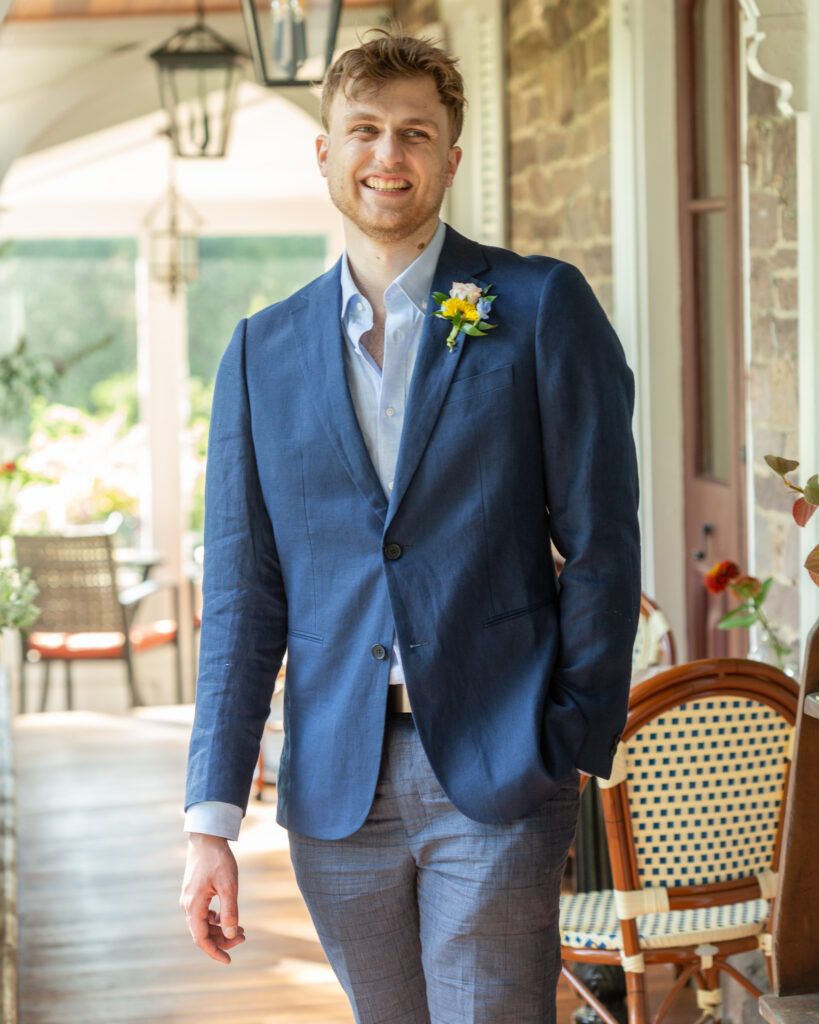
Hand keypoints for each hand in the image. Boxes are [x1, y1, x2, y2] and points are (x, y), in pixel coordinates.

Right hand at [180, 833, 245, 963]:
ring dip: (220, 929)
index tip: (229, 960)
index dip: (215, 952)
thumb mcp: (229, 886)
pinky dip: (215, 919)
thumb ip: (229, 911)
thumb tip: (231, 934)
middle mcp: (188, 905)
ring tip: (241, 928)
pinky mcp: (193, 892)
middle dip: (222, 939)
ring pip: (202, 924)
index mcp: (194, 906)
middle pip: (202, 933)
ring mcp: (189, 898)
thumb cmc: (218, 860)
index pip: (201, 939)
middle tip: (244, 936)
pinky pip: (202, 913)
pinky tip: (227, 916)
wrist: (207, 837)